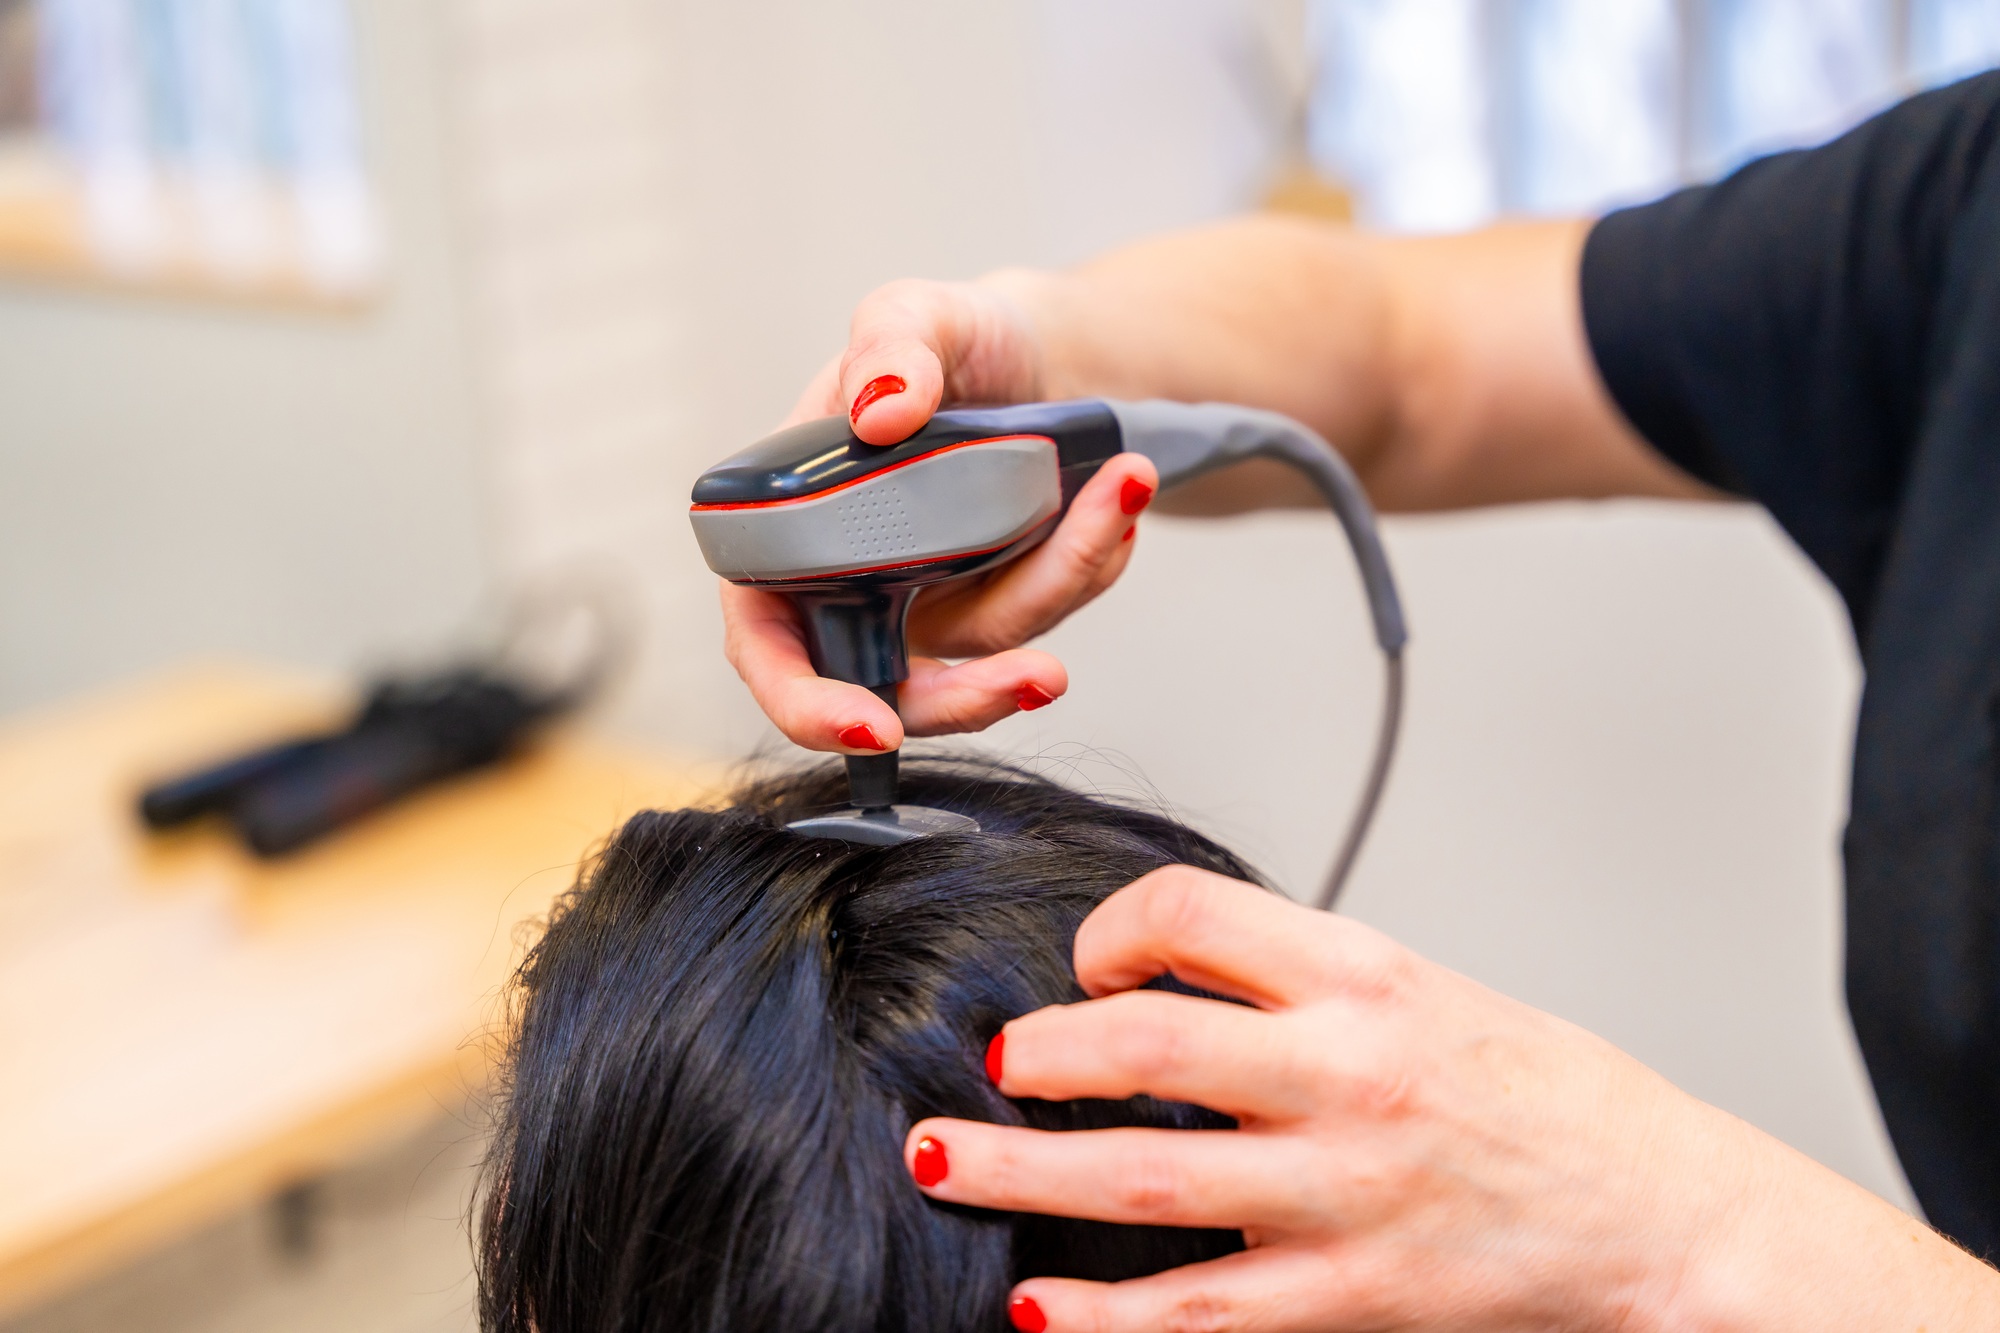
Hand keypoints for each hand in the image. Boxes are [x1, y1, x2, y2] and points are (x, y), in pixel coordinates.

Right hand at [721, 275, 1159, 753]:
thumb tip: (881, 410)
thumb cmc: (952, 336)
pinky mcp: (1003, 599)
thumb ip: (890, 348)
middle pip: (891, 689)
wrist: (1040, 347)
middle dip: (971, 696)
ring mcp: (932, 601)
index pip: (767, 644)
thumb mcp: (915, 313)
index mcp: (789, 529)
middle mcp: (854, 582)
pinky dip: (1090, 557)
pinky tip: (1118, 496)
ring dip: (1065, 575)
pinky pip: (1050, 608)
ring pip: (992, 647)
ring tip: (1125, 486)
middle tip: (1045, 676)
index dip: (805, 701)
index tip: (872, 724)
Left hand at [905, 869, 1999, 1331]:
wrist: (1660, 1213)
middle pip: (1145, 1040)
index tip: (1087, 964)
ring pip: (1142, 1178)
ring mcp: (1342, 1191)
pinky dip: (1105, 1317)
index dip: (1113, 927)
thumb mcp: (1425, 989)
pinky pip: (1197, 1310)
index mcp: (1366, 975)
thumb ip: (1294, 978)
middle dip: (1038, 1053)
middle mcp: (1346, 1073)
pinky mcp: (1347, 1295)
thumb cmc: (1542, 1096)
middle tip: (988, 1063)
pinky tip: (1038, 1312)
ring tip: (938, 1160)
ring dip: (1019, 1171)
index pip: (1194, 909)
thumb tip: (1153, 969)